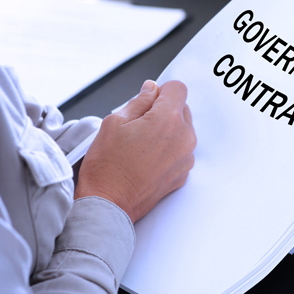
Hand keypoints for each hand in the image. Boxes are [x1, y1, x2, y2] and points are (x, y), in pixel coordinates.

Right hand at [75, 80, 195, 222]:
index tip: (148, 101)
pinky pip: (181, 151)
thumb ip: (139, 101)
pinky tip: (147, 160)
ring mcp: (186, 158)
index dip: (161, 91)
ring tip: (141, 146)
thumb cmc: (107, 167)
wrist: (108, 205)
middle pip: (182, 109)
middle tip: (138, 126)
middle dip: (163, 111)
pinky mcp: (184, 174)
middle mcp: (184, 138)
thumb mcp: (114, 122)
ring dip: (167, 131)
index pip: (178, 88)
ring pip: (183, 131)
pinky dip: (168, 150)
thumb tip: (151, 90)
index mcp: (168, 120)